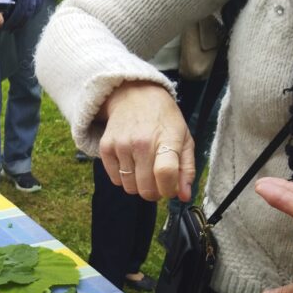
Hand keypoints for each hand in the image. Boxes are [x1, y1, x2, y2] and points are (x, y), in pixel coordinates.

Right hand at [98, 81, 195, 201]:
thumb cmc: (164, 120)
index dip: (169, 189)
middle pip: (146, 188)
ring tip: (144, 170)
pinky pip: (115, 180)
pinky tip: (131, 164)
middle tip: (157, 180)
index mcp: (167, 138)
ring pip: (130, 188)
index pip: (165, 174)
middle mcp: (142, 142)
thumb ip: (187, 169)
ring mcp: (121, 145)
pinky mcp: (106, 148)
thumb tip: (184, 197)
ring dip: (139, 186)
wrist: (135, 95)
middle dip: (155, 192)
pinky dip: (124, 178)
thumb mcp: (184, 138)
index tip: (170, 188)